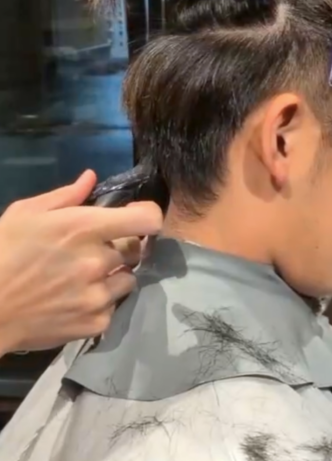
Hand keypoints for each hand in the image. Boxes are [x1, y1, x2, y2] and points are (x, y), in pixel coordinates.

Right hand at [0, 170, 162, 355]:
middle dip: (117, 249)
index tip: (135, 217)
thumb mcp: (24, 215)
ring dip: (111, 277)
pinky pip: (113, 307)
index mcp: (83, 229)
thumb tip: (91, 178)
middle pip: (133, 251)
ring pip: (127, 280)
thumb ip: (65, 196)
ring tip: (81, 279)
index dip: (146, 216)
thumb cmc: (0, 254)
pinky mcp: (97, 323)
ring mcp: (99, 295)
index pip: (146, 220)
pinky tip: (74, 300)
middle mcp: (98, 261)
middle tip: (90, 254)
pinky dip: (99, 303)